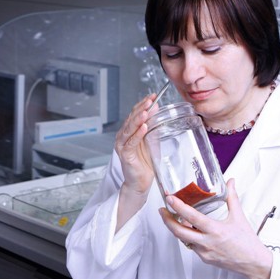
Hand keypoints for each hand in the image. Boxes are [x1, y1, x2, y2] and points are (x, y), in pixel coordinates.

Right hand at [113, 93, 159, 227]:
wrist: (140, 182)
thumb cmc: (145, 163)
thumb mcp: (151, 140)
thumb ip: (153, 126)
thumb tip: (157, 110)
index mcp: (129, 131)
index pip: (135, 113)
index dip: (143, 104)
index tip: (153, 96)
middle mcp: (123, 136)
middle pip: (131, 118)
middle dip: (141, 108)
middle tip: (150, 100)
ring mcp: (122, 145)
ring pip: (129, 128)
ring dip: (138, 118)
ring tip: (146, 111)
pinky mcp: (125, 154)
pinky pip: (131, 142)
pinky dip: (138, 134)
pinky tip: (144, 127)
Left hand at [161, 178, 272, 278]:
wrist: (254, 263)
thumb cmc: (248, 242)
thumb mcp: (239, 217)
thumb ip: (232, 197)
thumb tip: (230, 182)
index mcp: (216, 231)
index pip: (192, 217)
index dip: (178, 207)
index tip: (170, 199)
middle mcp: (207, 243)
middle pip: (179, 232)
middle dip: (167, 220)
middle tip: (162, 210)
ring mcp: (204, 252)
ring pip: (183, 239)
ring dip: (176, 228)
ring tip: (173, 217)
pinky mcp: (204, 259)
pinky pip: (191, 246)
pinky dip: (188, 237)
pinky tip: (189, 229)